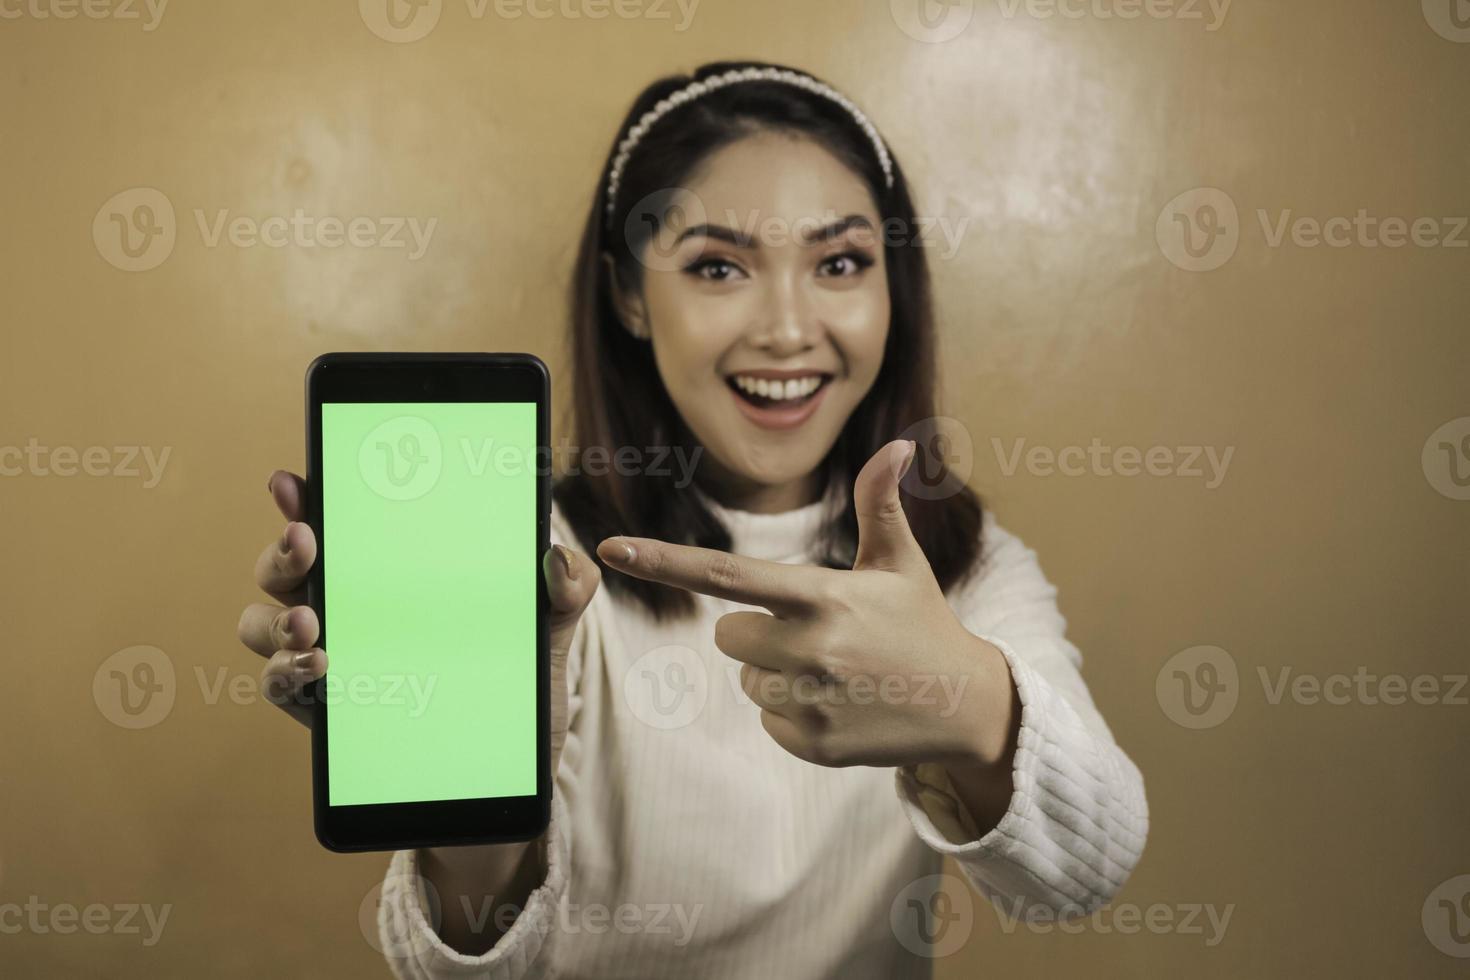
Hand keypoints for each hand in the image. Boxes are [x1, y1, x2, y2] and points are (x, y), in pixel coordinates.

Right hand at [237, 471, 600, 775]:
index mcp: (384, 567)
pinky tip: (319, 665)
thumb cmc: (515, 671)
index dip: (302, 495)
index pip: (332, 518)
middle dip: (283, 549)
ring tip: (310, 624)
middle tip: (305, 541)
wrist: (509, 760)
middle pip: (281, 564)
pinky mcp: (321, 706)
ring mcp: (324, 653)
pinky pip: (278, 683)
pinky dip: (286, 671)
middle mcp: (342, 602)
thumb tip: (557, 557)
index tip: (293, 480)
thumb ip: (566, 584)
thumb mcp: (549, 622)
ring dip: (277, 617)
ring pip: (262, 621)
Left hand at [595, 440, 1015, 770]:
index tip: (609, 548)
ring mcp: (811, 701)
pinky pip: (768, 721)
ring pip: (747, 679)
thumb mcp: (900, 562)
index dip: (662, 560)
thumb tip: (896, 445)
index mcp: (823, 597)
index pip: (725, 576)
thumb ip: (879, 504)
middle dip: (758, 630)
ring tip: (838, 671)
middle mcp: (811, 650)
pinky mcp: (813, 744)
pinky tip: (842, 704)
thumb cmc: (921, 623)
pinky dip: (794, 712)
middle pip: (729, 635)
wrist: (964, 706)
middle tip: (817, 632)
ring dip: (778, 672)